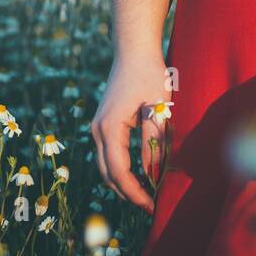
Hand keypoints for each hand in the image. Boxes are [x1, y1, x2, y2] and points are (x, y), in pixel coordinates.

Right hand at [91, 55, 171, 213]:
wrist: (133, 50)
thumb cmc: (148, 74)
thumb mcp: (156, 107)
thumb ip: (153, 140)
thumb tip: (152, 172)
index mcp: (109, 128)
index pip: (119, 171)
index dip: (134, 192)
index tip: (151, 205)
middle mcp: (98, 130)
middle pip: (107, 173)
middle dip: (127, 193)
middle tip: (149, 205)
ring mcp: (98, 127)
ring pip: (106, 165)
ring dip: (122, 183)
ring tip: (144, 195)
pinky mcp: (104, 123)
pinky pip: (109, 154)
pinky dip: (120, 169)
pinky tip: (137, 174)